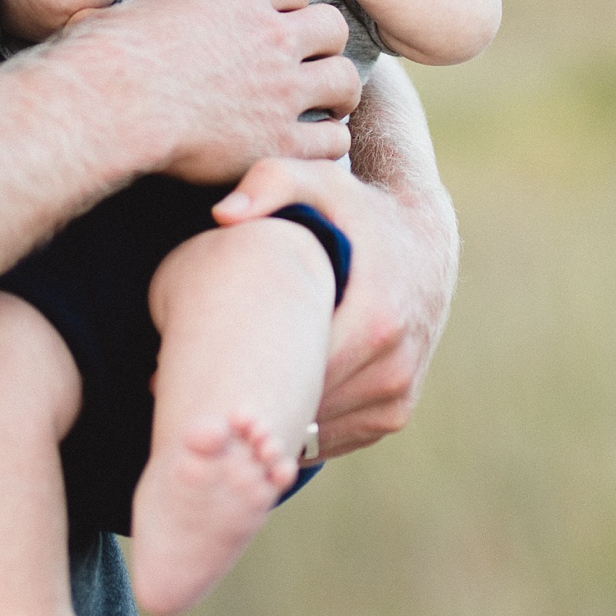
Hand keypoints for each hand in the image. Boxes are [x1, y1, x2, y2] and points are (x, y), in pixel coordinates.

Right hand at [98, 0, 361, 182]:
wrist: (112, 103)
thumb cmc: (105, 56)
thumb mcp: (131, 13)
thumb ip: (143, 15)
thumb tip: (94, 17)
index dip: (291, 5)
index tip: (280, 23)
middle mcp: (270, 34)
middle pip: (333, 27)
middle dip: (324, 45)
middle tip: (311, 64)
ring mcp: (281, 87)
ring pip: (345, 80)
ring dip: (336, 92)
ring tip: (324, 106)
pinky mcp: (279, 139)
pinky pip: (333, 140)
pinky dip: (327, 143)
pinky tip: (309, 146)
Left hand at [211, 152, 455, 456]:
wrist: (424, 240)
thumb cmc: (359, 209)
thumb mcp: (319, 180)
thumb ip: (270, 182)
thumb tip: (222, 214)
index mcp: (375, 319)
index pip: (300, 374)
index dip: (243, 378)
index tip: (192, 371)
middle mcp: (394, 366)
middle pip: (304, 408)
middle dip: (251, 403)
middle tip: (190, 397)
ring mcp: (398, 394)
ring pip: (319, 430)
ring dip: (274, 422)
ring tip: (219, 403)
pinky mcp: (396, 411)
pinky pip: (339, 436)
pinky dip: (302, 428)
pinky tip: (261, 407)